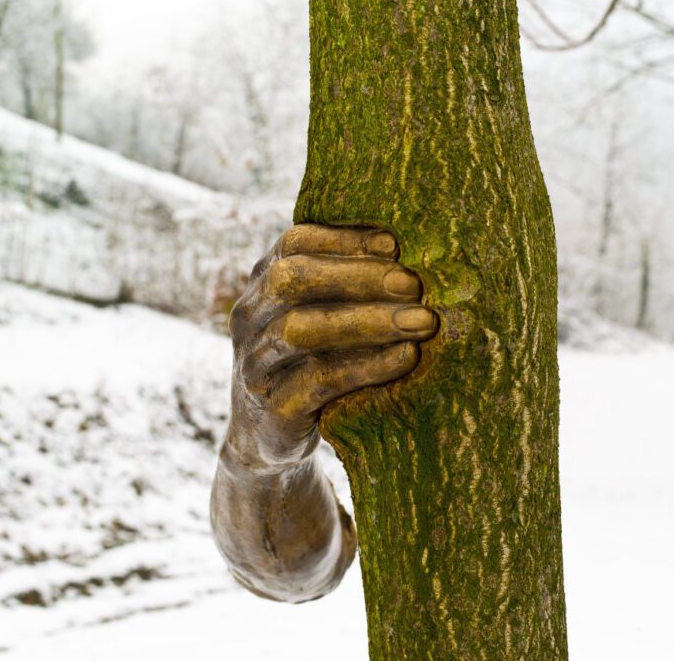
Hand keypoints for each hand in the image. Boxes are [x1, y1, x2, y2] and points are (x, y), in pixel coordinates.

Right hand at [224, 224, 437, 468]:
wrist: (268, 434)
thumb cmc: (310, 359)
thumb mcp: (319, 314)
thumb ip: (346, 285)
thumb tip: (413, 255)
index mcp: (263, 282)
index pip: (294, 243)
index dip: (343, 239)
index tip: (394, 244)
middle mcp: (251, 316)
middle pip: (292, 280)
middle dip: (357, 277)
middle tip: (412, 284)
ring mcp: (255, 363)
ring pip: (302, 329)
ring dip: (368, 321)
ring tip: (422, 321)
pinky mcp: (273, 407)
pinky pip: (320, 380)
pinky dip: (367, 366)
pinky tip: (406, 357)